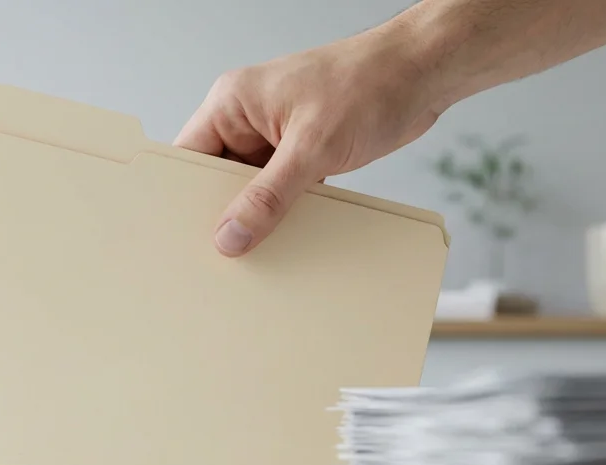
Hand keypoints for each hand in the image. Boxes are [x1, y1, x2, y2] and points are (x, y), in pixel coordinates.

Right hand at [175, 29, 443, 256]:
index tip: (185, 234)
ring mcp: (274, 135)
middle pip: (216, 177)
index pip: (188, 155)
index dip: (183, 196)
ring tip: (256, 245)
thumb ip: (269, 195)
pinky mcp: (301, 150)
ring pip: (249, 188)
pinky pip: (278, 189)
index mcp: (233, 102)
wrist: (421, 74)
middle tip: (223, 249)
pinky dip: (283, 210)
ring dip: (257, 214)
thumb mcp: (313, 147)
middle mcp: (247, 118)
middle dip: (222, 211)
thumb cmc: (368, 83)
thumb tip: (232, 234)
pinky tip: (287, 233)